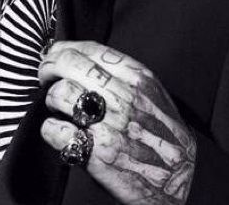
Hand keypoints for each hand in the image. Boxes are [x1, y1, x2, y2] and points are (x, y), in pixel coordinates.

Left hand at [39, 41, 195, 203]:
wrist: (184, 180)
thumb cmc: (163, 134)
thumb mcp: (152, 93)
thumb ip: (122, 73)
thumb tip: (81, 56)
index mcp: (137, 78)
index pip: (89, 48)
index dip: (63, 47)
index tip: (53, 53)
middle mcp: (124, 97)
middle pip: (68, 64)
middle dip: (48, 66)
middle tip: (43, 74)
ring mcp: (110, 125)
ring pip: (60, 92)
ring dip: (50, 98)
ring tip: (56, 106)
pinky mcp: (98, 153)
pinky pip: (56, 130)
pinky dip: (50, 129)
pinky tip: (56, 130)